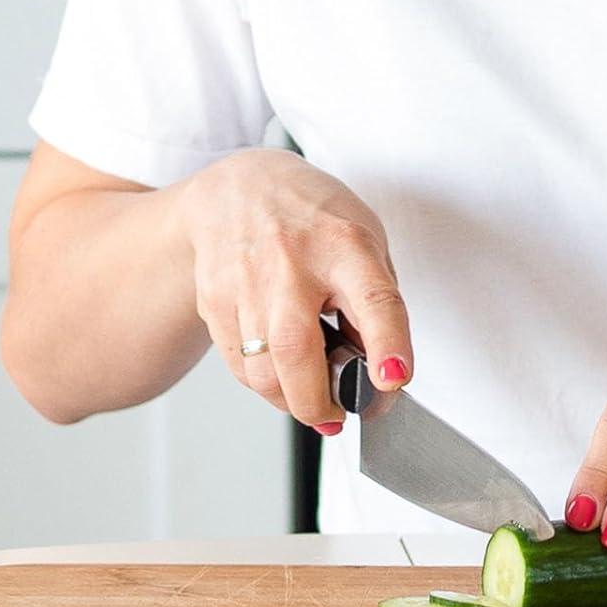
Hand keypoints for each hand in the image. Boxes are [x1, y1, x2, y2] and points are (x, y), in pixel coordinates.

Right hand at [175, 148, 412, 429]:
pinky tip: (276, 368)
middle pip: (296, 350)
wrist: (238, 189)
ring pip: (261, 370)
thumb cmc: (311, 218)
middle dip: (317, 402)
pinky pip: (239, 365)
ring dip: (289, 400)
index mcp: (344, 245)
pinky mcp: (214, 300)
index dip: (386, 345)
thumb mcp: (364, 242)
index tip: (393, 381)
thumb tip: (376, 371)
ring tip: (307, 394)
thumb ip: (376, 304)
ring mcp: (246, 280)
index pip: (372, 300)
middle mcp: (291, 260)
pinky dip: (262, 381)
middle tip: (334, 417)